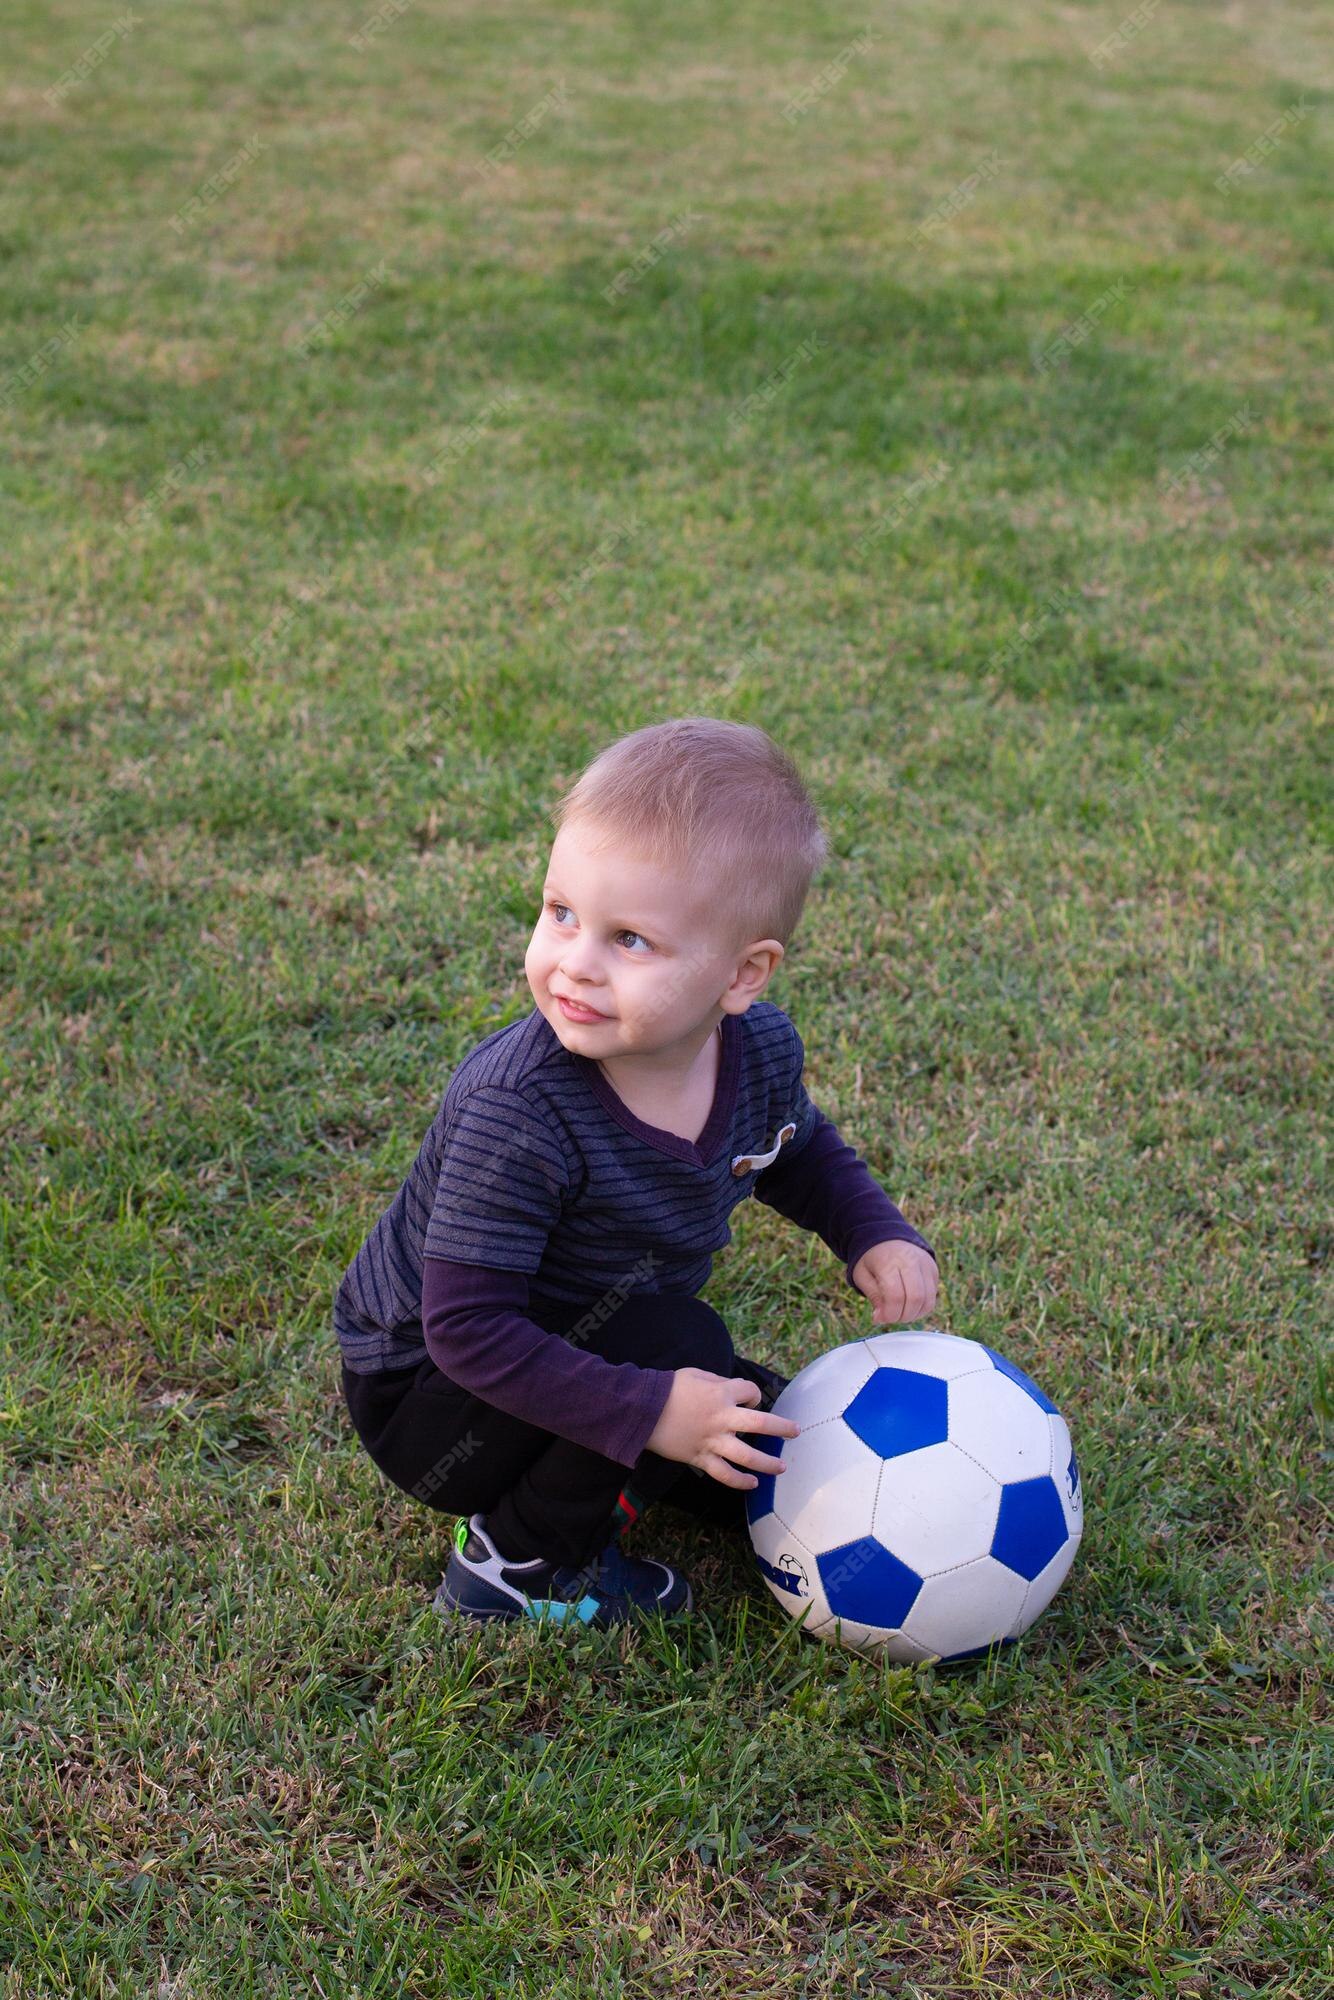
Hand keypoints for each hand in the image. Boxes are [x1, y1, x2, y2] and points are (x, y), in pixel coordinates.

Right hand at [644, 1367, 800, 1490]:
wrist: (642, 1410)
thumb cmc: (669, 1388)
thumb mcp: (697, 1374)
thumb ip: (719, 1383)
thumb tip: (734, 1390)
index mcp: (721, 1394)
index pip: (750, 1393)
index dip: (754, 1396)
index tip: (751, 1400)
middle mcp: (722, 1418)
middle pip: (760, 1425)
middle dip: (781, 1428)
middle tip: (795, 1432)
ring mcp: (712, 1441)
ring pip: (746, 1456)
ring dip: (767, 1463)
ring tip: (781, 1467)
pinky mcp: (700, 1458)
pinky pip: (724, 1474)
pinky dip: (739, 1481)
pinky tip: (752, 1484)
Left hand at [851, 1239, 938, 1324]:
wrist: (887, 1238)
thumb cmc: (872, 1259)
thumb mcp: (862, 1275)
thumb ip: (873, 1296)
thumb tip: (881, 1318)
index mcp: (889, 1260)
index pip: (895, 1295)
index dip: (889, 1314)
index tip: (879, 1318)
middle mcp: (911, 1260)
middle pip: (915, 1299)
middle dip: (902, 1316)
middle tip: (891, 1317)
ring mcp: (925, 1264)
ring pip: (927, 1301)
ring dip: (913, 1315)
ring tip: (899, 1313)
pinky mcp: (933, 1270)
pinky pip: (932, 1297)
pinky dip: (921, 1308)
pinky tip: (908, 1306)